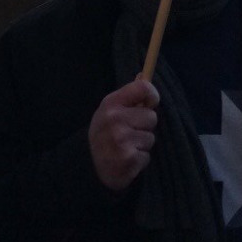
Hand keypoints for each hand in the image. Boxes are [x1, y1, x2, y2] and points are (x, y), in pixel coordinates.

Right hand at [88, 77, 158, 191]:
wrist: (89, 165)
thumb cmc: (105, 133)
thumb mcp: (110, 110)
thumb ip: (128, 96)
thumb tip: (144, 75)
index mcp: (111, 104)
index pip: (142, 88)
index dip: (151, 94)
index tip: (151, 102)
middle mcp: (115, 120)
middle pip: (151, 117)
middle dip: (144, 126)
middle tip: (129, 132)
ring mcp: (121, 140)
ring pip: (151, 138)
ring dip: (142, 144)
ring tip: (126, 146)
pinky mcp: (128, 159)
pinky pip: (147, 156)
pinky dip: (139, 160)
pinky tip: (126, 159)